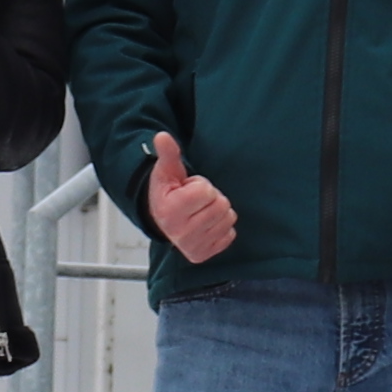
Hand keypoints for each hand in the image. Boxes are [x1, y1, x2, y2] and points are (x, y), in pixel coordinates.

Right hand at [144, 129, 236, 264]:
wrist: (162, 219)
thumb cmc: (167, 193)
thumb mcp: (166, 171)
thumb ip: (168, 153)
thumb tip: (163, 136)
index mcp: (170, 212)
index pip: (206, 191)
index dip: (201, 185)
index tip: (188, 189)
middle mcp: (181, 233)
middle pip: (221, 205)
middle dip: (212, 198)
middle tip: (196, 201)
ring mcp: (192, 246)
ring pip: (228, 219)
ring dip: (218, 211)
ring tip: (200, 211)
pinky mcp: (203, 254)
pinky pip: (230, 234)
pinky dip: (222, 227)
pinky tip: (207, 224)